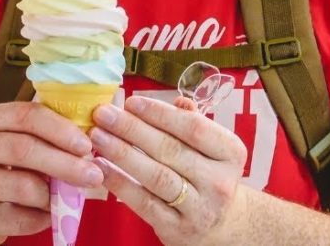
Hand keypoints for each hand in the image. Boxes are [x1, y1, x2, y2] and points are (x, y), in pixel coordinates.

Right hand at [0, 101, 99, 244]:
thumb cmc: (10, 167)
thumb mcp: (24, 141)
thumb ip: (53, 133)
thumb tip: (102, 130)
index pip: (28, 115)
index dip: (61, 129)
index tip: (88, 144)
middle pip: (24, 149)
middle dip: (65, 163)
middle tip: (94, 175)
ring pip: (22, 186)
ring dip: (54, 194)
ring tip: (69, 196)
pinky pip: (17, 217)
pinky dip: (41, 217)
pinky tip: (49, 213)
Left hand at [90, 95, 248, 245]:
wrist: (220, 224)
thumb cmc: (209, 175)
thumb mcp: (213, 148)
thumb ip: (194, 123)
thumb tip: (177, 101)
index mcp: (231, 153)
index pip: (194, 127)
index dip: (160, 113)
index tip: (131, 102)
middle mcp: (219, 181)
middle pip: (170, 150)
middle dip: (133, 129)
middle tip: (104, 114)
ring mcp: (199, 207)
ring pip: (156, 176)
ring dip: (123, 154)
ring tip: (98, 137)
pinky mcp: (177, 228)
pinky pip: (144, 203)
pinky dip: (120, 184)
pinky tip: (102, 168)